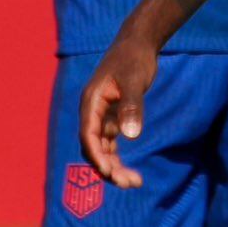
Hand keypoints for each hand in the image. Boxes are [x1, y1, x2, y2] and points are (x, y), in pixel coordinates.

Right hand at [80, 37, 159, 189]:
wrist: (138, 44)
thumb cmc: (134, 59)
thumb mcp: (134, 80)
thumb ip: (131, 106)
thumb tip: (130, 135)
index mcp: (91, 102)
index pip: (88, 135)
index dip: (97, 156)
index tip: (109, 173)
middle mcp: (93, 112)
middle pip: (94, 147)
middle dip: (108, 167)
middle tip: (128, 183)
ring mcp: (102, 116)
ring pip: (103, 149)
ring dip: (114, 167)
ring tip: (134, 183)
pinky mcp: (113, 117)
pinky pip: (111, 144)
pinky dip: (119, 158)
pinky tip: (132, 172)